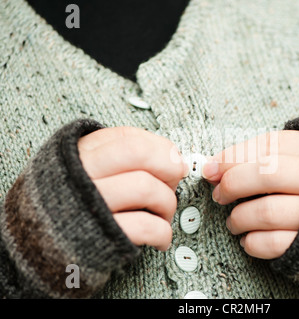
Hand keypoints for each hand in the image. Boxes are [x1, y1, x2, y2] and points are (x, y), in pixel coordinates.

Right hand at [78, 126, 187, 250]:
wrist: (32, 252)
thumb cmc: (70, 207)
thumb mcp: (82, 170)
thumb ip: (119, 157)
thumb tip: (173, 159)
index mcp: (77, 154)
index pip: (128, 137)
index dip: (161, 148)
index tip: (173, 161)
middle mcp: (79, 175)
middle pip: (139, 154)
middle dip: (169, 168)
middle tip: (173, 183)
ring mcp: (87, 207)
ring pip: (146, 188)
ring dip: (167, 203)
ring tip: (163, 216)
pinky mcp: (98, 240)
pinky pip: (146, 226)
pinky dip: (163, 233)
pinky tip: (160, 238)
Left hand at [203, 130, 298, 258]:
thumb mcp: (296, 163)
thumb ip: (258, 159)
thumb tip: (212, 167)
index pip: (269, 145)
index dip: (233, 156)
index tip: (211, 169)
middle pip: (268, 174)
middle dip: (234, 184)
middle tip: (219, 195)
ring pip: (268, 211)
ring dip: (239, 218)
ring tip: (233, 222)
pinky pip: (275, 244)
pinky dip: (253, 242)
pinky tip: (249, 239)